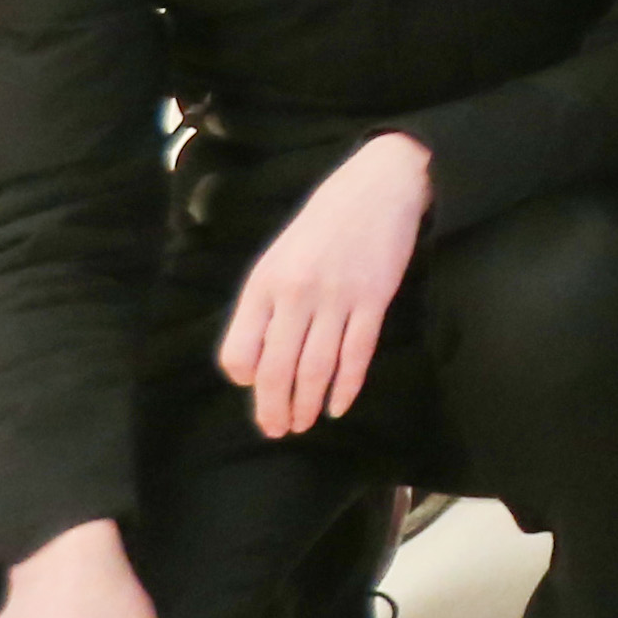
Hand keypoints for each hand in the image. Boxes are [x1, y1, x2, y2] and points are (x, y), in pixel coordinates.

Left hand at [216, 132, 428, 437]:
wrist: (378, 187)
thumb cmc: (323, 223)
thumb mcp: (279, 257)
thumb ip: (264, 305)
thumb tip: (253, 364)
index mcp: (264, 283)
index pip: (239, 349)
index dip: (244, 379)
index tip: (255, 392)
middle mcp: (295, 293)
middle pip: (277, 368)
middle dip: (274, 407)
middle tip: (278, 430)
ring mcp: (337, 297)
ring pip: (317, 367)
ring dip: (308, 402)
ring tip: (304, 424)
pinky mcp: (374, 299)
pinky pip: (357, 353)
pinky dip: (347, 385)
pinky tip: (339, 405)